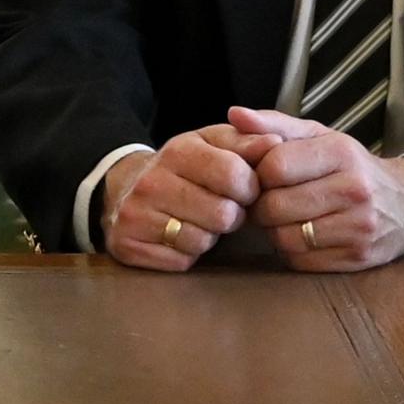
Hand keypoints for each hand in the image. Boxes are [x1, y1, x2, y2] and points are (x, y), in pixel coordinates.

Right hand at [102, 125, 272, 270]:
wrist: (127, 187)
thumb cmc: (184, 167)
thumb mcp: (213, 144)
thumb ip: (247, 142)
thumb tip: (276, 145)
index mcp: (177, 151)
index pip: (234, 175)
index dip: (249, 187)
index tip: (243, 189)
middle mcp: (151, 182)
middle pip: (222, 215)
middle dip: (230, 215)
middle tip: (220, 207)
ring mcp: (135, 215)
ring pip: (201, 242)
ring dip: (209, 235)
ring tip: (198, 220)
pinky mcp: (128, 245)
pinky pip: (181, 261)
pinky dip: (187, 252)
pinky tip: (179, 235)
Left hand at [231, 106, 403, 270]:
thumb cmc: (353, 167)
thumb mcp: (320, 136)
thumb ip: (274, 124)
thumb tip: (235, 115)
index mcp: (340, 153)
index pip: (275, 165)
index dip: (259, 173)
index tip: (263, 175)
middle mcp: (353, 190)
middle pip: (275, 206)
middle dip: (262, 205)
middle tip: (269, 200)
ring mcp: (358, 227)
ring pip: (284, 237)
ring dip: (275, 230)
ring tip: (286, 217)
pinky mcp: (356, 258)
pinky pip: (301, 260)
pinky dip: (293, 250)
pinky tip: (303, 234)